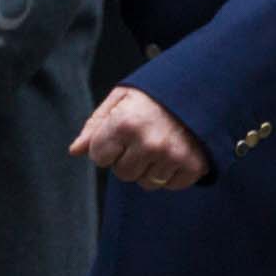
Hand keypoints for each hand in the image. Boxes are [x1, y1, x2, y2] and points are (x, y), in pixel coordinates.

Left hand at [70, 86, 210, 190]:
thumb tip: (75, 150)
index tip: (119, 133)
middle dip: (126, 158)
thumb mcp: (119, 99)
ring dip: (148, 168)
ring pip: (146, 183)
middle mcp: (149, 143)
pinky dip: (169, 173)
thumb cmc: (153, 94)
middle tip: (140, 137)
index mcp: (125, 124)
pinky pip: (170, 186)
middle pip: (122, 174)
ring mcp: (173, 157)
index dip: (106, 145)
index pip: (99, 157)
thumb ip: (95, 126)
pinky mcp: (193, 167)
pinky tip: (173, 151)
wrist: (199, 89)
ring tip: (157, 144)